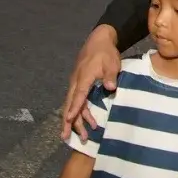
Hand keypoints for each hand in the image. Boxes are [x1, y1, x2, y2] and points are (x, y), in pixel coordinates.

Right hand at [60, 26, 120, 140]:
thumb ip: (110, 76)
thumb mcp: (111, 63)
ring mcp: (77, 84)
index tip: (69, 121)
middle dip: (68, 122)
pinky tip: (88, 122)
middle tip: (66, 137)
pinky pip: (78, 101)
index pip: (78, 96)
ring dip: (77, 120)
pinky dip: (81, 113)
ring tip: (83, 136)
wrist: (98, 41)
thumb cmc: (105, 53)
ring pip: (73, 105)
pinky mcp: (80, 85)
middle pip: (70, 105)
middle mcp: (76, 82)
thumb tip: (110, 88)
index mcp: (83, 78)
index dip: (74, 109)